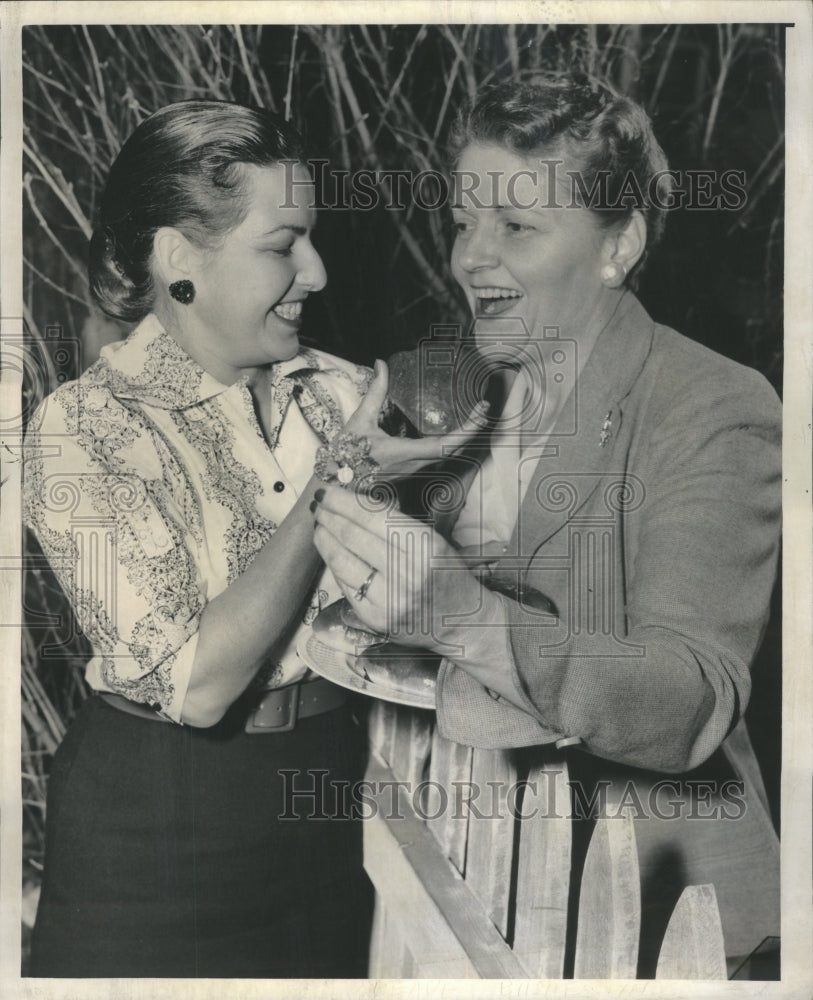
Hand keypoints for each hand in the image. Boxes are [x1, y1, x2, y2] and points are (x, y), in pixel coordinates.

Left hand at [312, 482, 487, 651]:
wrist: (462, 621)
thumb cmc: (445, 573)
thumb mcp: (433, 540)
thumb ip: (395, 523)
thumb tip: (351, 502)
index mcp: (425, 545)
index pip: (373, 515)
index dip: (343, 501)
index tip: (326, 491)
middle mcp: (407, 573)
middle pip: (352, 536)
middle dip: (328, 516)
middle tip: (317, 505)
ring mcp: (389, 599)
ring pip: (342, 561)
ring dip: (324, 540)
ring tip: (319, 527)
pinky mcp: (375, 618)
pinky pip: (345, 585)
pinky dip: (334, 565)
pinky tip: (332, 553)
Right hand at [343, 360, 488, 477]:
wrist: (335, 484)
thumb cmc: (344, 455)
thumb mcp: (360, 420)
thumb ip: (375, 392)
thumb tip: (381, 364)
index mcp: (404, 453)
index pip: (445, 445)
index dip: (468, 430)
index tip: (480, 412)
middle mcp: (414, 465)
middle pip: (454, 451)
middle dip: (473, 430)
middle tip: (482, 408)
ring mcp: (413, 472)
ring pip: (448, 457)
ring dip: (464, 438)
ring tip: (473, 416)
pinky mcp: (410, 472)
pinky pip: (437, 458)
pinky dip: (451, 444)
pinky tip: (452, 430)